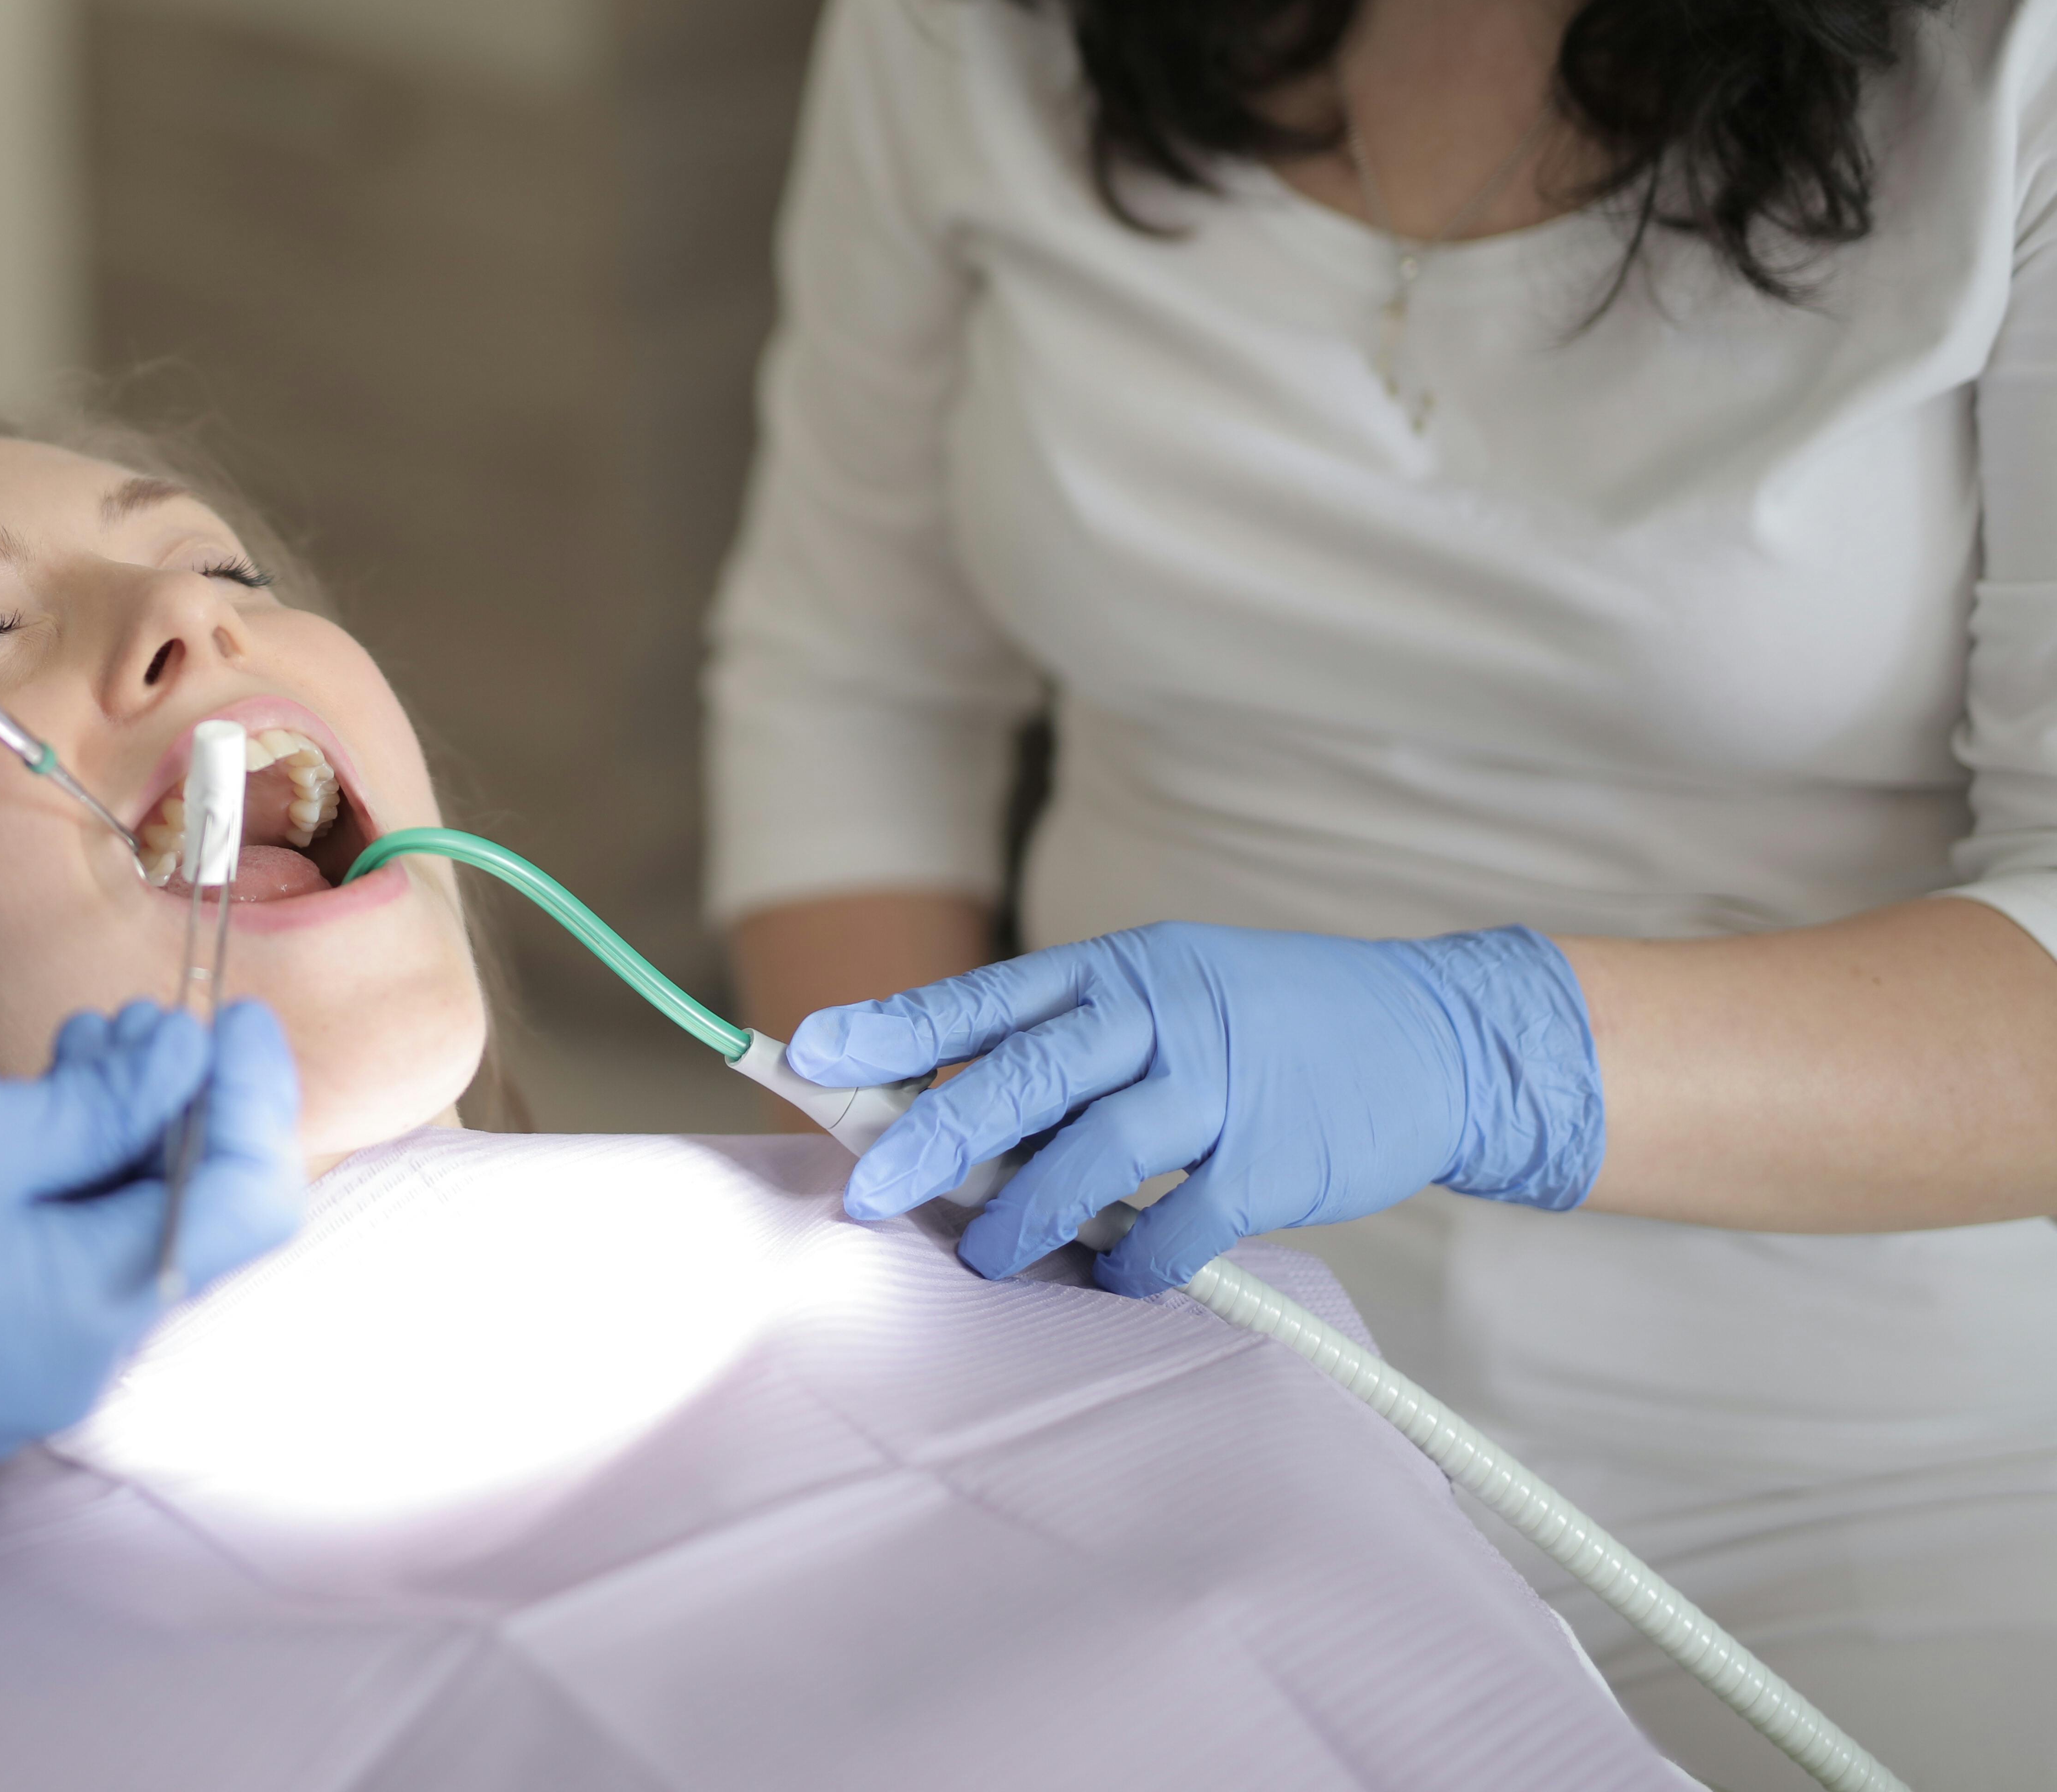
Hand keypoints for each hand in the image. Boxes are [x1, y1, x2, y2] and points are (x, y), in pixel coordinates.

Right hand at [0, 1002, 307, 1454]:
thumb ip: (104, 1103)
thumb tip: (188, 1063)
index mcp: (101, 1313)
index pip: (245, 1203)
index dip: (251, 1098)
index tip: (232, 1016)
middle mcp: (81, 1364)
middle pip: (186, 1222)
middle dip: (179, 1111)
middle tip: (136, 1021)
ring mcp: (25, 1373)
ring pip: (119, 1239)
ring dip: (116, 1140)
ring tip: (76, 1050)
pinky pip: (59, 1269)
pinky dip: (64, 1188)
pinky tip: (30, 1115)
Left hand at [790, 923, 1603, 1297]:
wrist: (1437, 1035)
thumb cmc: (1272, 1021)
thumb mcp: (1169, 993)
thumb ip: (1070, 1042)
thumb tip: (947, 1104)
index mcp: (1121, 970)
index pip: (984, 998)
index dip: (894, 1027)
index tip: (812, 1050)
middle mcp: (1161, 1016)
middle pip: (1022, 1074)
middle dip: (932, 1134)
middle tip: (866, 1187)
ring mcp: (1222, 1085)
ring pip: (1093, 1153)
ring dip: (1025, 1215)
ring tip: (984, 1256)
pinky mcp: (1276, 1159)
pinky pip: (1183, 1227)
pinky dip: (1136, 1262)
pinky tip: (1111, 1279)